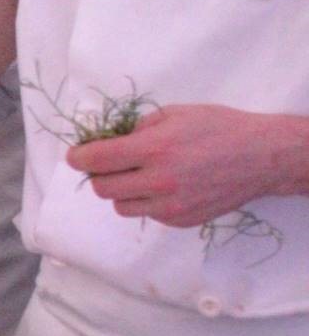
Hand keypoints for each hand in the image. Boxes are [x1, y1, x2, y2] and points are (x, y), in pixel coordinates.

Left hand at [66, 104, 291, 225]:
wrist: (260, 158)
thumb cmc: (217, 127)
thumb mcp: (173, 114)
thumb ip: (137, 129)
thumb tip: (109, 142)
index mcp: (154, 149)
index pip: (98, 159)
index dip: (79, 157)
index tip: (75, 156)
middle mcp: (158, 182)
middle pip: (103, 188)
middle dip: (99, 174)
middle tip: (108, 163)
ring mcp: (170, 206)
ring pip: (120, 206)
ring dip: (121, 190)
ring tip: (138, 175)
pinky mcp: (180, 221)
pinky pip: (146, 214)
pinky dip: (145, 201)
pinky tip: (162, 186)